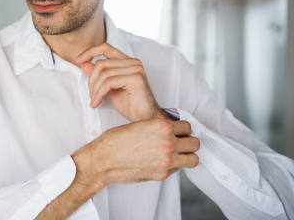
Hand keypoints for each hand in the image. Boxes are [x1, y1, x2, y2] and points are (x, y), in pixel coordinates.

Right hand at [71, 119, 199, 193]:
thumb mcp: (139, 125)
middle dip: (188, 142)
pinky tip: (160, 162)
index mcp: (162, 126)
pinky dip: (173, 166)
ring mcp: (167, 160)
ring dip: (187, 156)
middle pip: (195, 143)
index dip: (182, 129)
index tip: (178, 132)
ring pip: (193, 159)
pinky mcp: (163, 174)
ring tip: (176, 155)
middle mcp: (168, 142)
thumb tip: (171, 133)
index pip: (187, 126)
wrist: (104, 159)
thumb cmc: (116, 141)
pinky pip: (178, 169)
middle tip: (180, 143)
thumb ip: (158, 129)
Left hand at [76, 42, 162, 121]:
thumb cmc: (129, 104)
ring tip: (94, 100)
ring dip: (94, 89)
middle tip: (90, 95)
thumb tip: (83, 64)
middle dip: (91, 80)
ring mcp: (136, 69)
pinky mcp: (136, 78)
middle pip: (101, 63)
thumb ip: (98, 75)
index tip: (78, 60)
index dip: (90, 51)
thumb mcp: (109, 88)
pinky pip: (109, 82)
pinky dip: (99, 93)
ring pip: (103, 73)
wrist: (145, 119)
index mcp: (127, 61)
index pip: (106, 47)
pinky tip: (97, 103)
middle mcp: (133, 62)